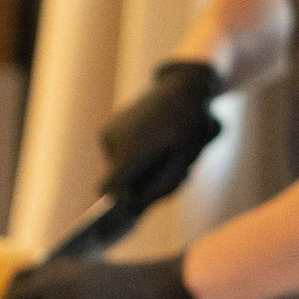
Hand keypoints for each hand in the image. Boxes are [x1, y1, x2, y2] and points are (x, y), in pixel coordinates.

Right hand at [96, 60, 223, 217]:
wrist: (184, 85)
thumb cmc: (189, 125)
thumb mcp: (183, 161)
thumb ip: (159, 188)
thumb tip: (135, 209)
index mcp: (128, 151)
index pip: (109, 191)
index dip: (118, 205)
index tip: (129, 213)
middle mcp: (112, 142)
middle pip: (118, 181)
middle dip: (142, 184)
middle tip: (176, 173)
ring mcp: (109, 132)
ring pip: (120, 167)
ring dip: (142, 169)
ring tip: (169, 153)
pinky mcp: (110, 126)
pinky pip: (120, 153)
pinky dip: (137, 155)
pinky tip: (158, 142)